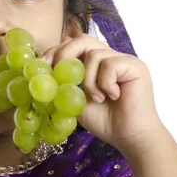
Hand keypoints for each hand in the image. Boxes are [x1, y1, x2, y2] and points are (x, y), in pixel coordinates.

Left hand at [41, 34, 162, 153]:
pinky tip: (113, 97)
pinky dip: (104, 83)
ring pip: (94, 54)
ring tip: (96, 98)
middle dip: (65, 54)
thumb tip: (41, 72)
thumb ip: (63, 83)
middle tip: (57, 72)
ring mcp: (123, 60)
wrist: (128, 137)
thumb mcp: (75, 100)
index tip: (42, 66)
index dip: (56, 52)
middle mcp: (110, 57)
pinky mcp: (135, 65)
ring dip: (88, 79)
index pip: (72, 45)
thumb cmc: (104, 121)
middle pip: (82, 39)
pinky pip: (109, 64)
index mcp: (95, 64)